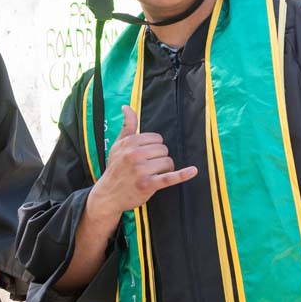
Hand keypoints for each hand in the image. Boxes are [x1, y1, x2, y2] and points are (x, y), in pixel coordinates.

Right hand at [86, 106, 196, 225]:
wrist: (108, 194)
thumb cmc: (115, 168)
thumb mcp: (118, 145)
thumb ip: (127, 125)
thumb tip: (127, 107)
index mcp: (129, 143)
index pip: (157, 138)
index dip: (154, 147)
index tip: (147, 155)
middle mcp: (135, 155)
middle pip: (164, 150)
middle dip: (159, 158)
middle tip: (148, 166)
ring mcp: (141, 170)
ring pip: (168, 162)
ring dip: (164, 169)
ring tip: (152, 174)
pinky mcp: (148, 185)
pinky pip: (169, 178)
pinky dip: (182, 175)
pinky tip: (192, 171)